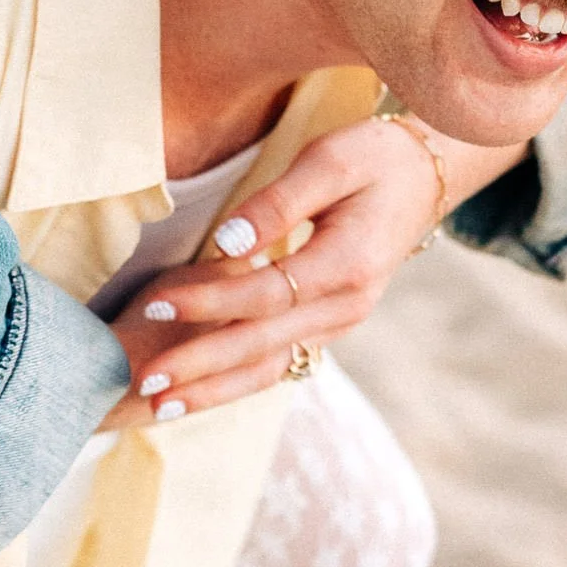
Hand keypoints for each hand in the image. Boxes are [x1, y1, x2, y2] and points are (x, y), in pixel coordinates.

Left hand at [100, 113, 482, 429]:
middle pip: (262, 344)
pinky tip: (195, 394)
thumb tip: (228, 244)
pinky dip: (235, 381)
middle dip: (201, 366)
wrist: (422, 176)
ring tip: (159, 407)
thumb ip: (278, 204)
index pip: (264, 295)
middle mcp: (346, 306)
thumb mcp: (329, 161)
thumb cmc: (372, 158)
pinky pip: (279, 361)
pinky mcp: (328, 324)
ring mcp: (340, 322)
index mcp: (347, 265)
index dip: (208, 303)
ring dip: (214, 389)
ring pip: (271, 366)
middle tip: (144, 381)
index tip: (156, 307)